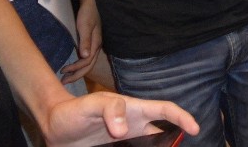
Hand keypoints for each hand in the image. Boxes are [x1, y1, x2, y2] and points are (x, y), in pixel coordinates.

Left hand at [44, 91, 198, 146]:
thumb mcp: (90, 105)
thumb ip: (110, 110)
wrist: (52, 128)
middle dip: (174, 141)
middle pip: (163, 134)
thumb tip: (123, 130)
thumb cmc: (73, 111)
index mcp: (135, 110)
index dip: (183, 118)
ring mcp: (126, 141)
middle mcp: (134, 126)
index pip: (165, 110)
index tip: (195, 129)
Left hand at [60, 0, 101, 84]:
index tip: (63, 71)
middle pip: (89, 66)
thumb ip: (85, 41)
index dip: (75, 69)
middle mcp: (96, 46)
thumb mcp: (84, 26)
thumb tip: (85, 56)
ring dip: (77, 72)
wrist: (90, 3)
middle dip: (76, 75)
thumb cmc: (87, 14)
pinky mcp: (91, 43)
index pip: (86, 62)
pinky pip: (86, 59)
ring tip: (66, 77)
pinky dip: (79, 65)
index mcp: (96, 44)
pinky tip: (72, 67)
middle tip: (63, 82)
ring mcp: (94, 45)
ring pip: (88, 63)